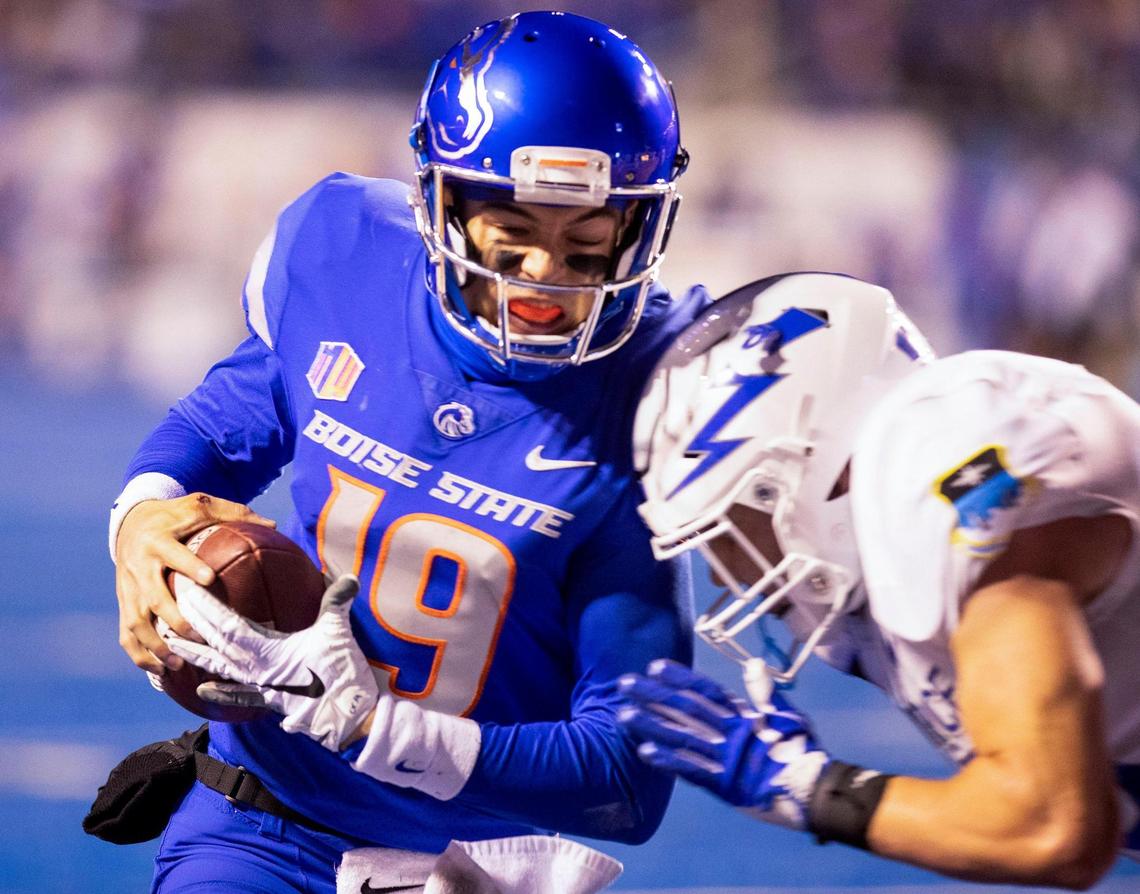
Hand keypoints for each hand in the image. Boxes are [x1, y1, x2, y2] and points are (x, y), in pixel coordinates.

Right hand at [115, 492, 274, 673]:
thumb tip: (272, 524)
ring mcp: (128, 588)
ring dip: (155, 645)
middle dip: (174, 620)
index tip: (211, 580)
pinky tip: (161, 671)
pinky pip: (126, 634)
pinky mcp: (124, 603)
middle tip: (200, 637)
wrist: (131, 522)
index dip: (189, 567)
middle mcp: (138, 566)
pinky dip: (140, 655)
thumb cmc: (175, 516)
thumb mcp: (199, 505)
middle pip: (152, 597)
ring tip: (178, 663)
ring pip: (135, 622)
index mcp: (157, 540)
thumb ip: (233, 513)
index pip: (173, 554)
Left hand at [164, 575, 379, 751]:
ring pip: (220, 668)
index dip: (207, 610)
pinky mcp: (269, 700)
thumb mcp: (338, 634)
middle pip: (216, 645)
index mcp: (268, 652)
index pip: (228, 627)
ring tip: (171, 645)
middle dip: (193, 624)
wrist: (348, 718)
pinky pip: (237, 695)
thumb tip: (348, 577)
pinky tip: (201, 689)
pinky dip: (219, 691)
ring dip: (195, 655)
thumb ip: (336, 603)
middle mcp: (256, 671)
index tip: (189, 592)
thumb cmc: (341, 675)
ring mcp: (260, 687)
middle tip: (171, 605)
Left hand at [617, 658, 829, 829]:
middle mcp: (731, 732)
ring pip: (681, 737)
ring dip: (651, 725)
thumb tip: (753, 663)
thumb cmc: (803, 754)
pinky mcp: (725, 786)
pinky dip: (668, 761)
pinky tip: (644, 752)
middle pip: (685, 709)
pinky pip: (692, 771)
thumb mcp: (788, 718)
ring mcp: (726, 759)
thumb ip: (766, 693)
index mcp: (745, 715)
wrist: (817, 793)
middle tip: (623, 683)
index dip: (680, 677)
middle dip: (653, 696)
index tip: (654, 666)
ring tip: (623, 714)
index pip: (706, 690)